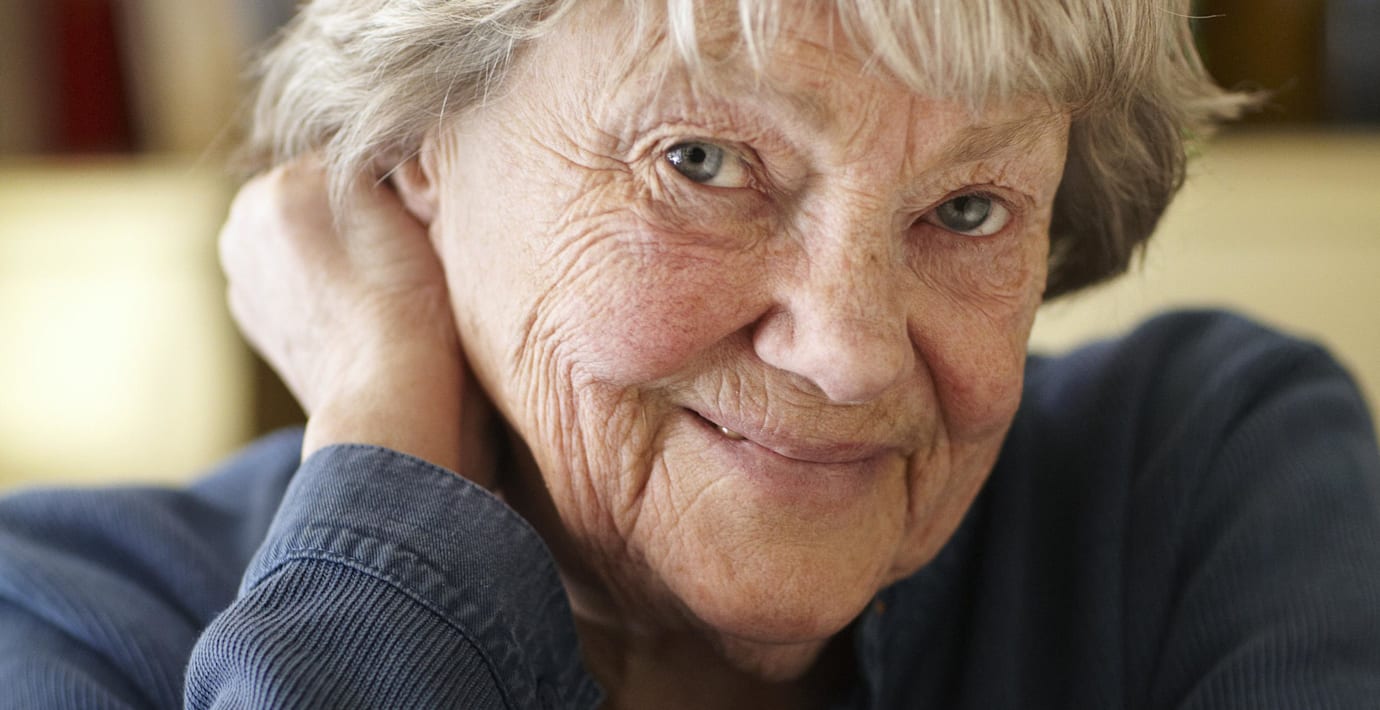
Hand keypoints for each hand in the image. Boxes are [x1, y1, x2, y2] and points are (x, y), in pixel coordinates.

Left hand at [219, 157, 492, 483]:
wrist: (389, 393)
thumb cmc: (414, 305)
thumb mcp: (408, 206)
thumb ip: (380, 166)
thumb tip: (378, 156)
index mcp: (280, 185)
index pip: (345, 157)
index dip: (387, 182)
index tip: (413, 215)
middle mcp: (243, 221)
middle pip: (310, 191)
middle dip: (348, 210)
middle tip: (396, 248)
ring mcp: (240, 271)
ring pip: (295, 233)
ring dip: (327, 243)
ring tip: (374, 280)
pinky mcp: (250, 314)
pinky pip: (285, 275)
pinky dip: (312, 282)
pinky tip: (349, 305)